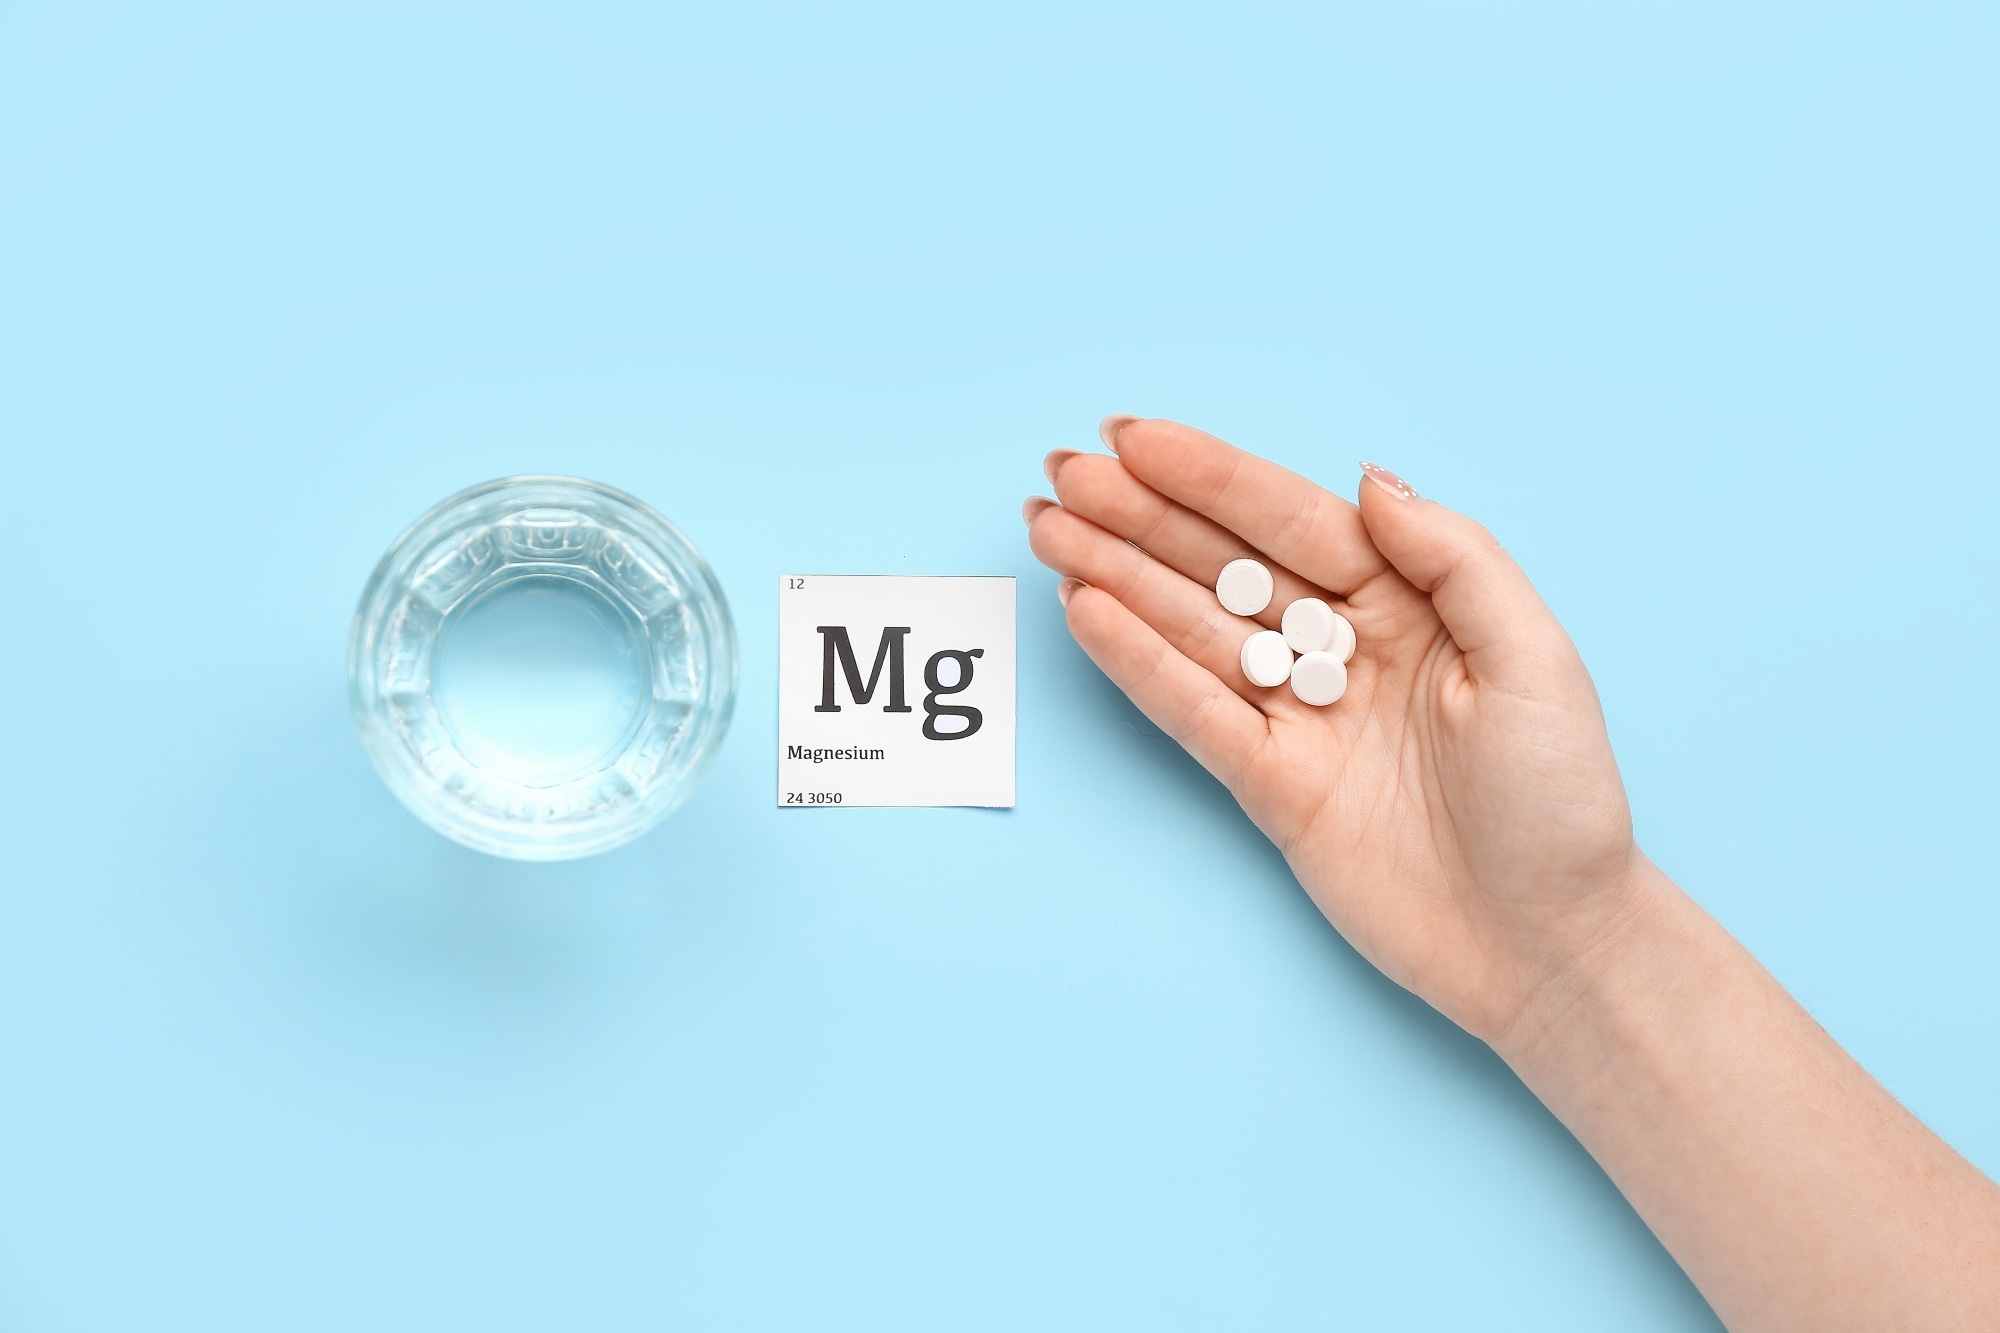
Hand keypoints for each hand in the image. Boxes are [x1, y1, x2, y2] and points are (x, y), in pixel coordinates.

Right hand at [1026, 417, 1644, 1042]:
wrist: (1547, 944)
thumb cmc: (1562, 803)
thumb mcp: (1537, 660)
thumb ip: (1455, 560)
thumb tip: (1368, 480)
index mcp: (1409, 602)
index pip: (1292, 521)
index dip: (1210, 477)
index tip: (1133, 441)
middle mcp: (1344, 647)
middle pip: (1224, 565)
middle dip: (1140, 517)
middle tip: (1060, 475)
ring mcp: (1300, 716)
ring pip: (1192, 628)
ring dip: (1117, 576)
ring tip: (1047, 528)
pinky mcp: (1269, 784)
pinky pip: (1192, 711)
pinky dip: (1138, 663)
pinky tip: (1087, 611)